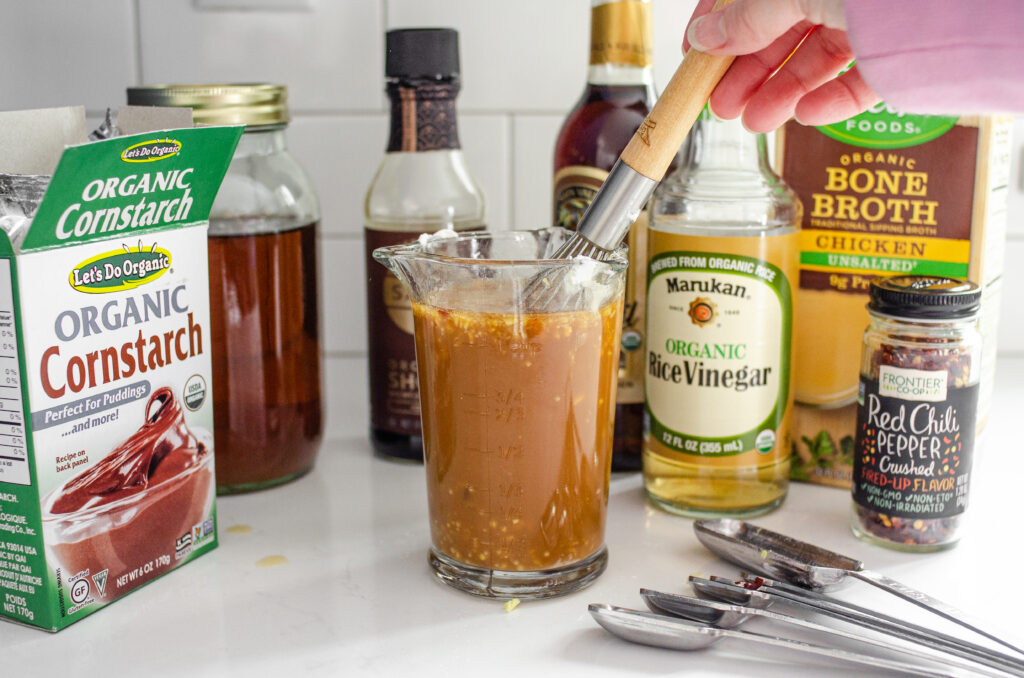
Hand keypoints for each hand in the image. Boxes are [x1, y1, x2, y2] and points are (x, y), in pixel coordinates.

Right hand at [685, 0, 880, 131]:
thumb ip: (746, 17)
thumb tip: (705, 36)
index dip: (719, 23)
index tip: (697, 55)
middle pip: (782, 28)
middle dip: (747, 70)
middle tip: (721, 103)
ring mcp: (871, 15)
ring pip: (818, 56)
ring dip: (781, 91)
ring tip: (755, 122)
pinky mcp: (899, 51)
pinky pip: (859, 78)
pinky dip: (830, 100)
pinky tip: (806, 115)